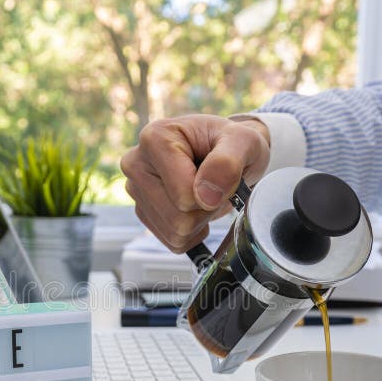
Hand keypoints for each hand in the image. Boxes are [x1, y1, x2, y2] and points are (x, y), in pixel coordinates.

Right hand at [120, 114, 269, 252]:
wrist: (230, 153)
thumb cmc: (235, 143)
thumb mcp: (245, 141)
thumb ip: (227, 163)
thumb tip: (205, 196)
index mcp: (155, 138)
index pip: (184, 194)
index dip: (212, 193)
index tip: (219, 172)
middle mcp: (136, 163)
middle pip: (177, 218)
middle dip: (205, 209)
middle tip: (214, 186)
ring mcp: (135, 189)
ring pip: (174, 233)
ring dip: (200, 222)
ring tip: (205, 194)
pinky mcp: (142, 211)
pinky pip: (172, 241)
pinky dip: (192, 233)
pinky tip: (196, 208)